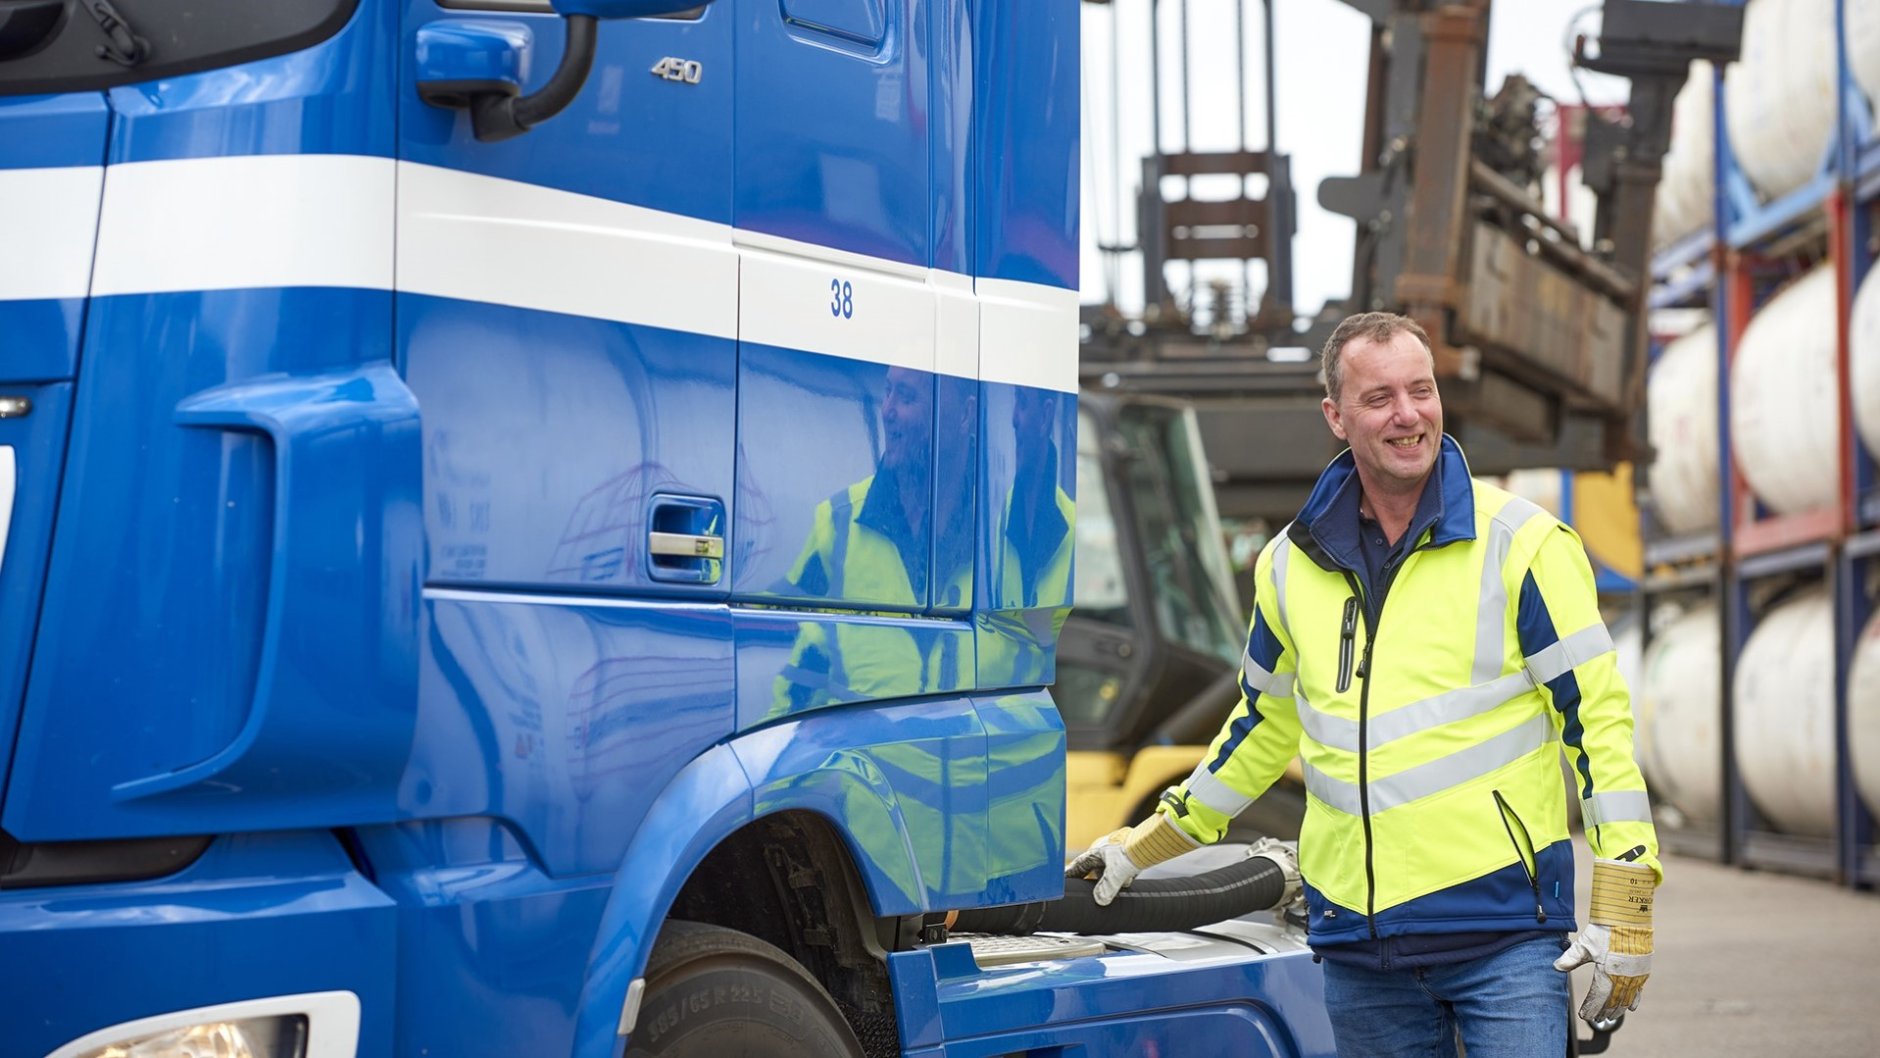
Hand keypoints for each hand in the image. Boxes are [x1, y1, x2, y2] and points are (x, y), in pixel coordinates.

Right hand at [1064, 814, 1199, 905]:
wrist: (1148, 842)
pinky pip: (1120, 869)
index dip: (1070, 873)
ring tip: (1122, 882)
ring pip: (1109, 871)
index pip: (1078, 865)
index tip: (1064, 881)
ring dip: (1113, 879)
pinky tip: (1130, 878)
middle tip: (1091, 891)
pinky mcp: (1125, 854)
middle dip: (1096, 881)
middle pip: (1094, 870)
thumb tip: (1100, 900)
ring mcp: (1114, 852)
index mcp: (1095, 852)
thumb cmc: (1129, 851)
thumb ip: (1107, 888)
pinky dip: (1124, 875)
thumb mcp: (1116, 874)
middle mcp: (1102, 851)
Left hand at [1555, 857, 1654, 1024]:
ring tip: (1610, 1016)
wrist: (1629, 917)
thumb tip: (1556, 967)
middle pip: (1613, 1000)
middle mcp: (1624, 977)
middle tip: (1596, 1018)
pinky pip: (1639, 990)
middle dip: (1604, 1011)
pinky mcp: (1643, 969)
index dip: (1591, 1007)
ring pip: (1626, 998)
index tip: (1584, 1015)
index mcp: (1608, 972)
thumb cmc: (1605, 929)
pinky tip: (1631, 1007)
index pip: (1598, 996)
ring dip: (1618, 1009)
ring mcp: (1636, 974)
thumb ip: (1571, 957)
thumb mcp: (1585, 944)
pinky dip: (1634, 999)